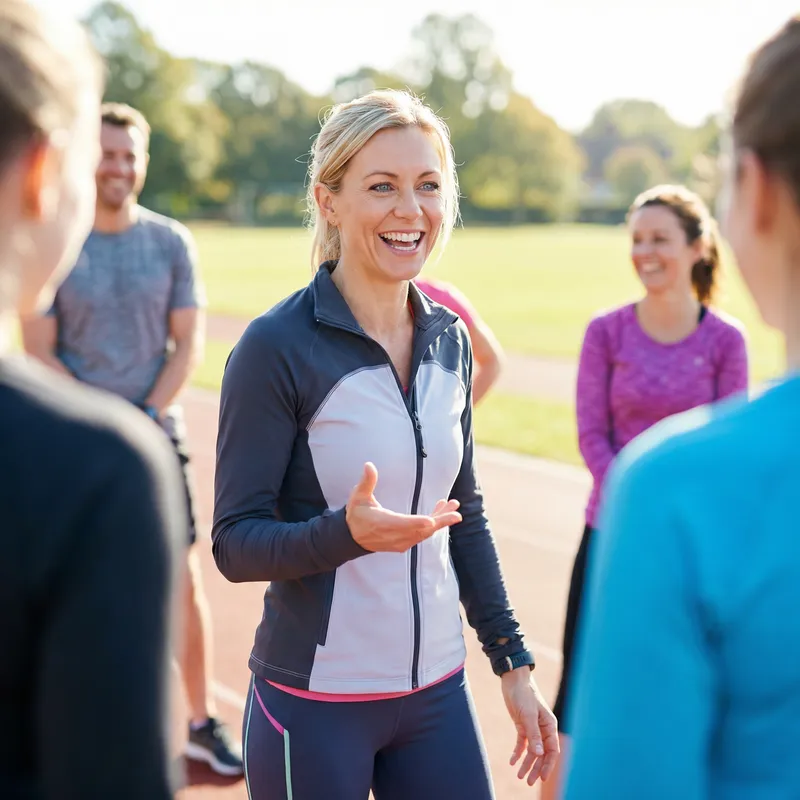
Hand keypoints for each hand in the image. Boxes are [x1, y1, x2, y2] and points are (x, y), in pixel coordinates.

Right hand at [346, 462, 461, 552]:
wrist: (352, 537)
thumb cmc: (356, 514)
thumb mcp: (358, 497)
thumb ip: (366, 482)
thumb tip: (369, 465)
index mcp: (384, 523)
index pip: (403, 524)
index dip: (418, 522)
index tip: (432, 520)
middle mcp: (395, 536)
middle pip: (421, 530)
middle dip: (440, 520)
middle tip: (457, 513)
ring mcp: (401, 542)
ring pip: (425, 533)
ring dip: (440, 520)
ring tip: (453, 505)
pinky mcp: (404, 544)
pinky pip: (422, 535)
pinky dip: (433, 525)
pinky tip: (440, 512)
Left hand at [502, 668, 558, 786]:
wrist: (513, 680)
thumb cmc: (524, 694)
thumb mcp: (528, 715)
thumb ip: (534, 735)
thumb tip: (539, 754)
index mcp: (549, 725)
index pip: (552, 750)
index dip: (548, 765)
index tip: (542, 778)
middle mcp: (543, 728)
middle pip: (542, 753)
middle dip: (536, 768)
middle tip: (528, 781)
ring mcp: (532, 727)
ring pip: (532, 750)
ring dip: (526, 763)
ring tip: (519, 776)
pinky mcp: (522, 725)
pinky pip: (522, 742)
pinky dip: (518, 752)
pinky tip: (512, 761)